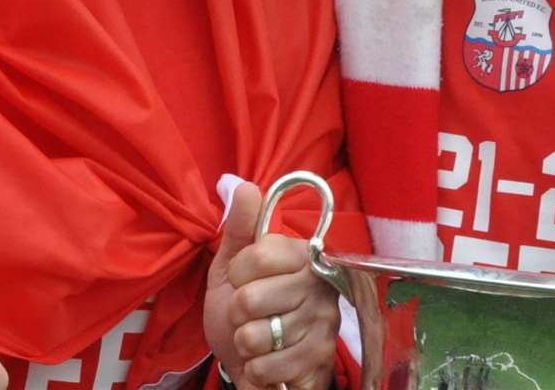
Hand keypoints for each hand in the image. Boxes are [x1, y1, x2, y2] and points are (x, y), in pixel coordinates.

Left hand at [204, 183, 338, 389]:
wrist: (251, 360)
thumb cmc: (242, 309)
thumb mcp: (230, 266)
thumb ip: (239, 228)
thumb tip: (244, 186)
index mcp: (300, 253)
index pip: (259, 254)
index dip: (238, 272)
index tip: (240, 279)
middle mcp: (319, 283)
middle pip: (251, 298)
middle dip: (236, 312)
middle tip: (247, 314)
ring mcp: (323, 322)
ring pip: (256, 335)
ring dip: (245, 342)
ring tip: (258, 338)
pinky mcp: (320, 358)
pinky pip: (267, 365)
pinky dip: (255, 368)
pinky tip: (266, 361)